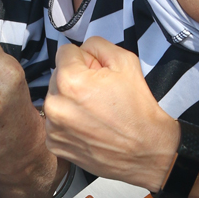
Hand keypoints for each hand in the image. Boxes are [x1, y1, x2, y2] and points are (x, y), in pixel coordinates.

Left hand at [44, 36, 179, 192]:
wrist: (146, 152)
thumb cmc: (138, 108)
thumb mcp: (126, 61)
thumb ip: (98, 45)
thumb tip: (82, 49)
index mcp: (70, 81)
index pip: (65, 52)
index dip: (85, 59)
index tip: (98, 73)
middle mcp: (55, 104)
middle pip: (58, 76)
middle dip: (75, 80)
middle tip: (99, 95)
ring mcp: (53, 127)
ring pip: (56, 99)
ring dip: (70, 102)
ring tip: (95, 113)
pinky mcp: (54, 144)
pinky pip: (55, 122)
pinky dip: (68, 123)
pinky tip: (89, 128)